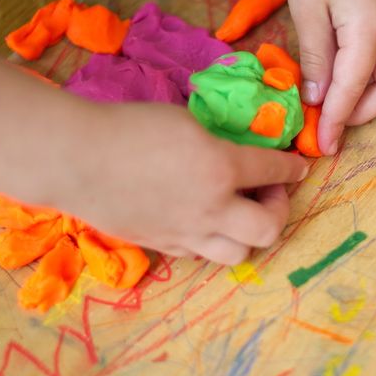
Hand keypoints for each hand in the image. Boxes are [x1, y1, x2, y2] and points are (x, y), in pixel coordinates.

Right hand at [49, 102, 307, 264]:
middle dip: (279, 210)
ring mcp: (187, 234)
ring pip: (238, 254)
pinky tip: (203, 219)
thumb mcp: (185, 120)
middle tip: (268, 192)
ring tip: (238, 213)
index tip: (298, 166)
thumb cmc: (128, 126)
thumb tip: (239, 148)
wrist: (77, 159)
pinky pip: (201, 254)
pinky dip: (212, 239)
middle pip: (268, 230)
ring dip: (247, 234)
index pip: (275, 171)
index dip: (293, 168)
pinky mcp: (163, 247)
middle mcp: (211, 209)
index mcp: (221, 169)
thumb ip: (218, 141)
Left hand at [285, 0, 375, 154]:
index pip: (352, 88)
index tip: (321, 145)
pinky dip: (371, 73)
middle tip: (331, 123)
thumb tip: (318, 100)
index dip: (336, 120)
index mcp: (371, 28)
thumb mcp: (307, 9)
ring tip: (335, 101)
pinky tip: (343, 73)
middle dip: (363, 112)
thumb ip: (316, 58)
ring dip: (369, 94)